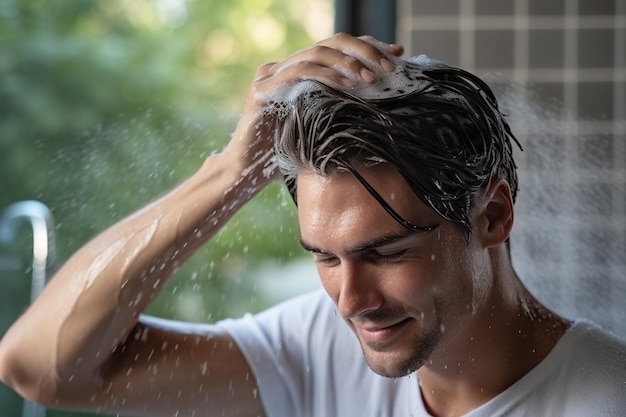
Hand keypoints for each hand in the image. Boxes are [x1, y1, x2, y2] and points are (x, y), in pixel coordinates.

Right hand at [224, 33, 403, 184]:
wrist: (246, 171)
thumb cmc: (285, 153)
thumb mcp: (321, 126)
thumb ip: (340, 107)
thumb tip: (377, 99)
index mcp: (298, 71)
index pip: (337, 48)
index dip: (367, 46)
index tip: (397, 54)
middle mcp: (283, 66)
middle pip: (330, 42)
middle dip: (364, 51)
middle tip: (388, 68)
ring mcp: (270, 74)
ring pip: (316, 52)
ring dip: (348, 63)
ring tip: (371, 79)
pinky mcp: (262, 88)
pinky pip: (299, 73)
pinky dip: (325, 76)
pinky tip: (346, 86)